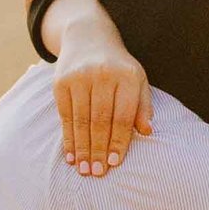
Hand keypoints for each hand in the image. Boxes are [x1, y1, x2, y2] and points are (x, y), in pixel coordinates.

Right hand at [53, 16, 153, 174]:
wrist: (88, 36)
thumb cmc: (119, 67)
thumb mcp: (137, 81)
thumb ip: (143, 106)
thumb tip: (147, 132)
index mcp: (127, 76)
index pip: (123, 115)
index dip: (119, 141)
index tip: (115, 162)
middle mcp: (102, 74)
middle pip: (100, 120)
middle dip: (98, 149)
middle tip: (97, 173)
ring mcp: (79, 77)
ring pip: (81, 120)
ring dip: (82, 148)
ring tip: (84, 169)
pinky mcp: (61, 81)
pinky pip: (64, 115)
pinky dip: (68, 137)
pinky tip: (71, 154)